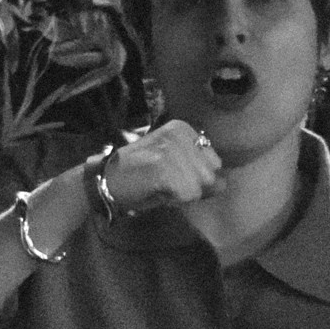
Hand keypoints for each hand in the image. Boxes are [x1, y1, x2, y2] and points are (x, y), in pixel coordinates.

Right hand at [102, 119, 223, 215]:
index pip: (214, 163)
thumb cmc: (140, 175)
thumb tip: (224, 183)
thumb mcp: (173, 166)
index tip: (171, 175)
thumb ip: (200, 171)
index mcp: (183, 129)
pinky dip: (174, 199)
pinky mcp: (164, 168)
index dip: (196, 177)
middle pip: (210, 175)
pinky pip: (188, 195)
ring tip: (160, 186)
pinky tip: (156, 190)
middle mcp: (179, 134)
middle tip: (165, 182)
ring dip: (182, 194)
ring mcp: (171, 150)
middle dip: (192, 186)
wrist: (106, 180)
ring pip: (200, 186)